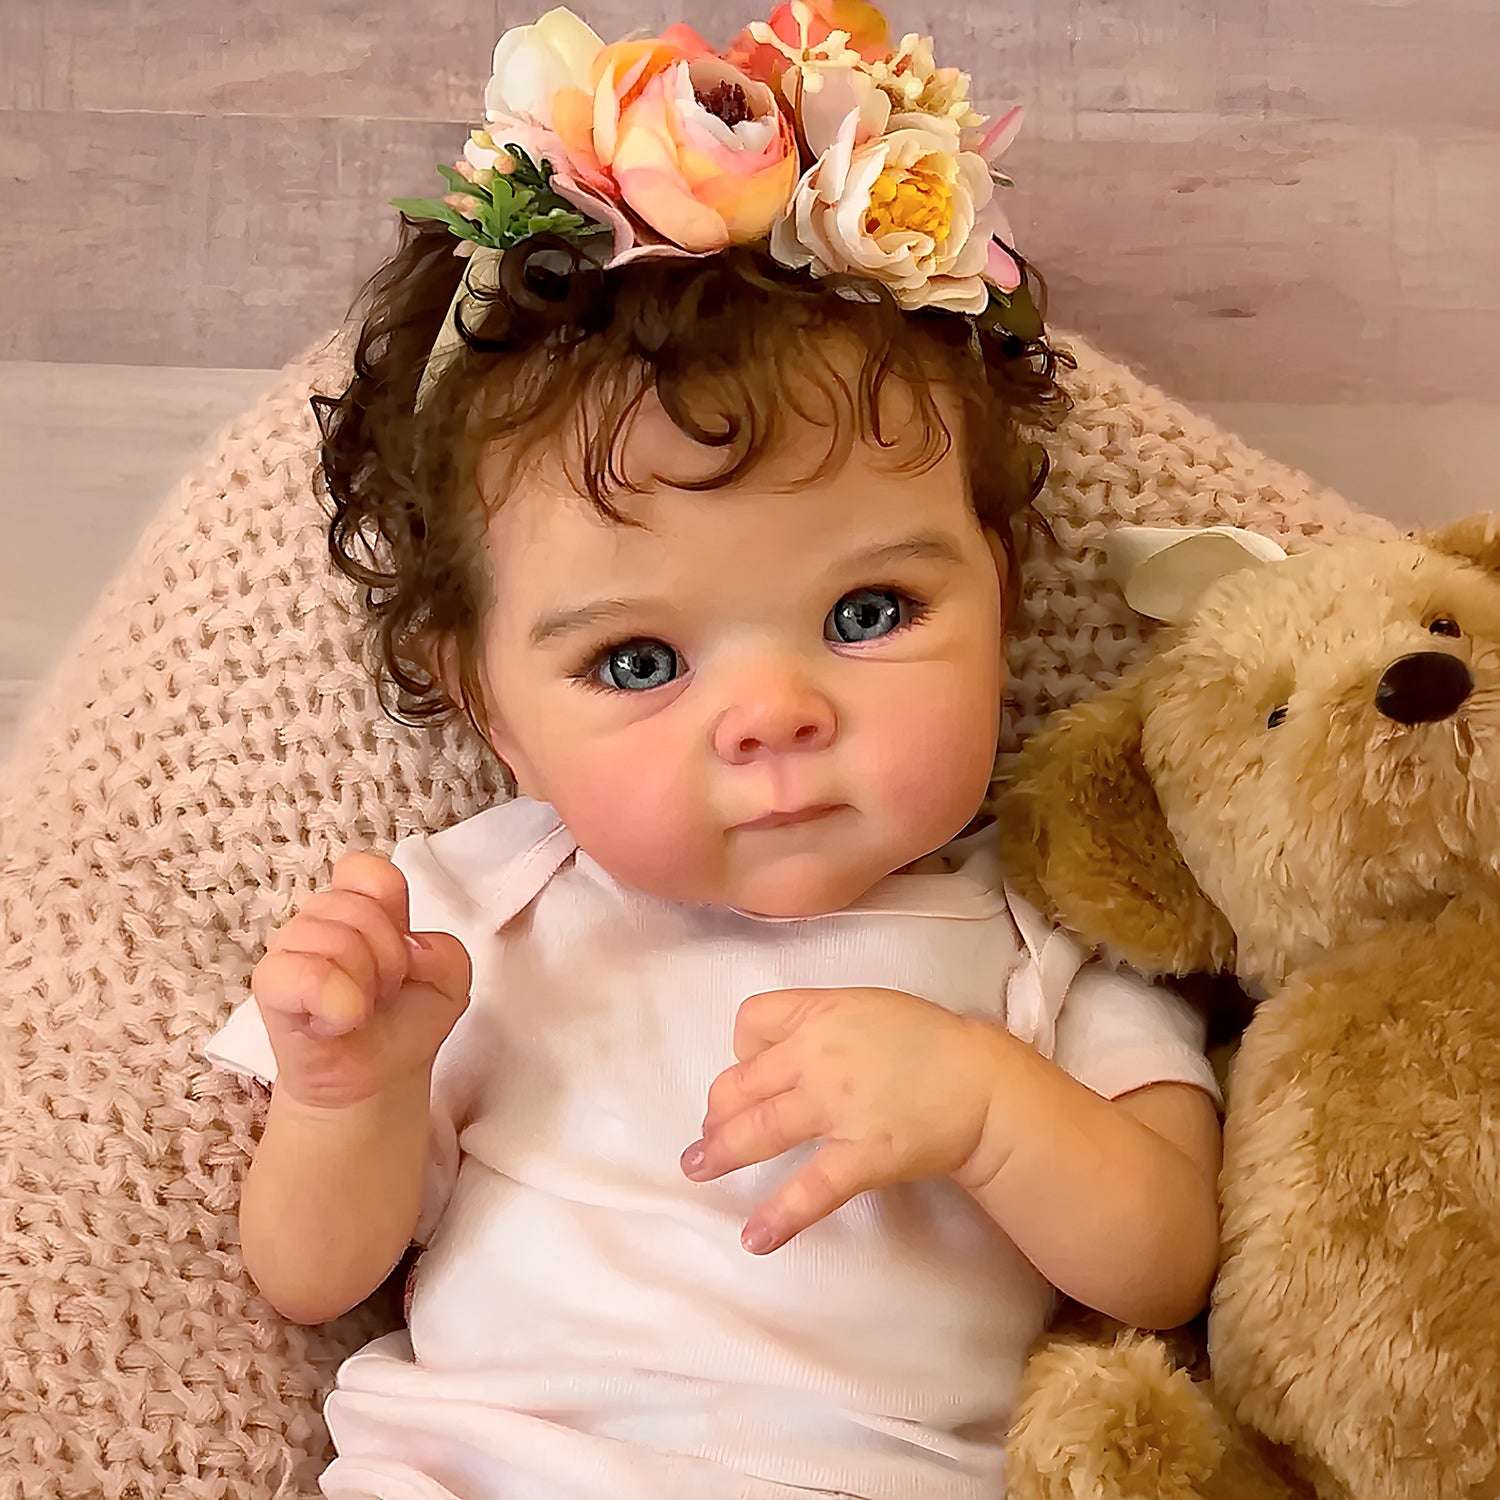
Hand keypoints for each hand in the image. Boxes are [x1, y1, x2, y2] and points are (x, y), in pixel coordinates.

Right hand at [250, 852, 471, 1110]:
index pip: (364, 869)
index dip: (390, 906)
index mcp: (361, 906)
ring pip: (334, 938)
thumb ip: (448, 953)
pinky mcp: (270, 985)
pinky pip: (299, 972)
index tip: (402, 951)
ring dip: (364, 984)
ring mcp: (290, 949)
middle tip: (383, 993)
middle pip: (358, 907)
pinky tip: (338, 1021)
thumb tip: (414, 946)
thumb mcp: (450, 985)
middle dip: (388, 959)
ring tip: (360, 1008)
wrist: (376, 1081)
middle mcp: (321, 920)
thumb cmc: (405, 1023)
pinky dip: (333, 999)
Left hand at [681, 987, 1008, 1253]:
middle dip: (716, 1113)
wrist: (981, 1082)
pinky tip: (755, 1237)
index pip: (751, 1021)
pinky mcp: (861, 1153)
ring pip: (760, 1129)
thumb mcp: (865, 1007)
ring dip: (722, 1153)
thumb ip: (818, 1022)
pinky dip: (779, 1215)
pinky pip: (810, 1187)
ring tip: (697, 1170)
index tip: (751, 1070)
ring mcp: (836, 1107)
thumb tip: (776, 1054)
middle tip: (704, 1136)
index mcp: (820, 1013)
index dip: (743, 1047)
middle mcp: (817, 1057)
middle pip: (742, 1083)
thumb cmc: (927, 1042)